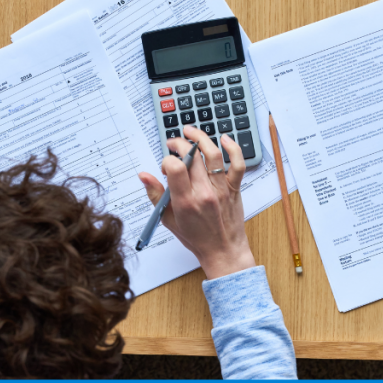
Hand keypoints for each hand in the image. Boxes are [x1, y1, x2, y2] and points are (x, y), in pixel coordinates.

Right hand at [138, 125, 254, 279]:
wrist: (223, 251)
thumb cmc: (196, 238)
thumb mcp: (168, 219)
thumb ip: (155, 195)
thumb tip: (144, 175)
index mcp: (185, 201)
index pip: (174, 167)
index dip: (167, 160)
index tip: (166, 166)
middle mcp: (204, 192)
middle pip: (191, 156)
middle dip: (179, 145)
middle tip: (173, 145)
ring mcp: (221, 189)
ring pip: (213, 154)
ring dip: (200, 137)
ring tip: (190, 131)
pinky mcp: (234, 188)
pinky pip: (238, 164)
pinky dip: (233, 148)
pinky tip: (224, 139)